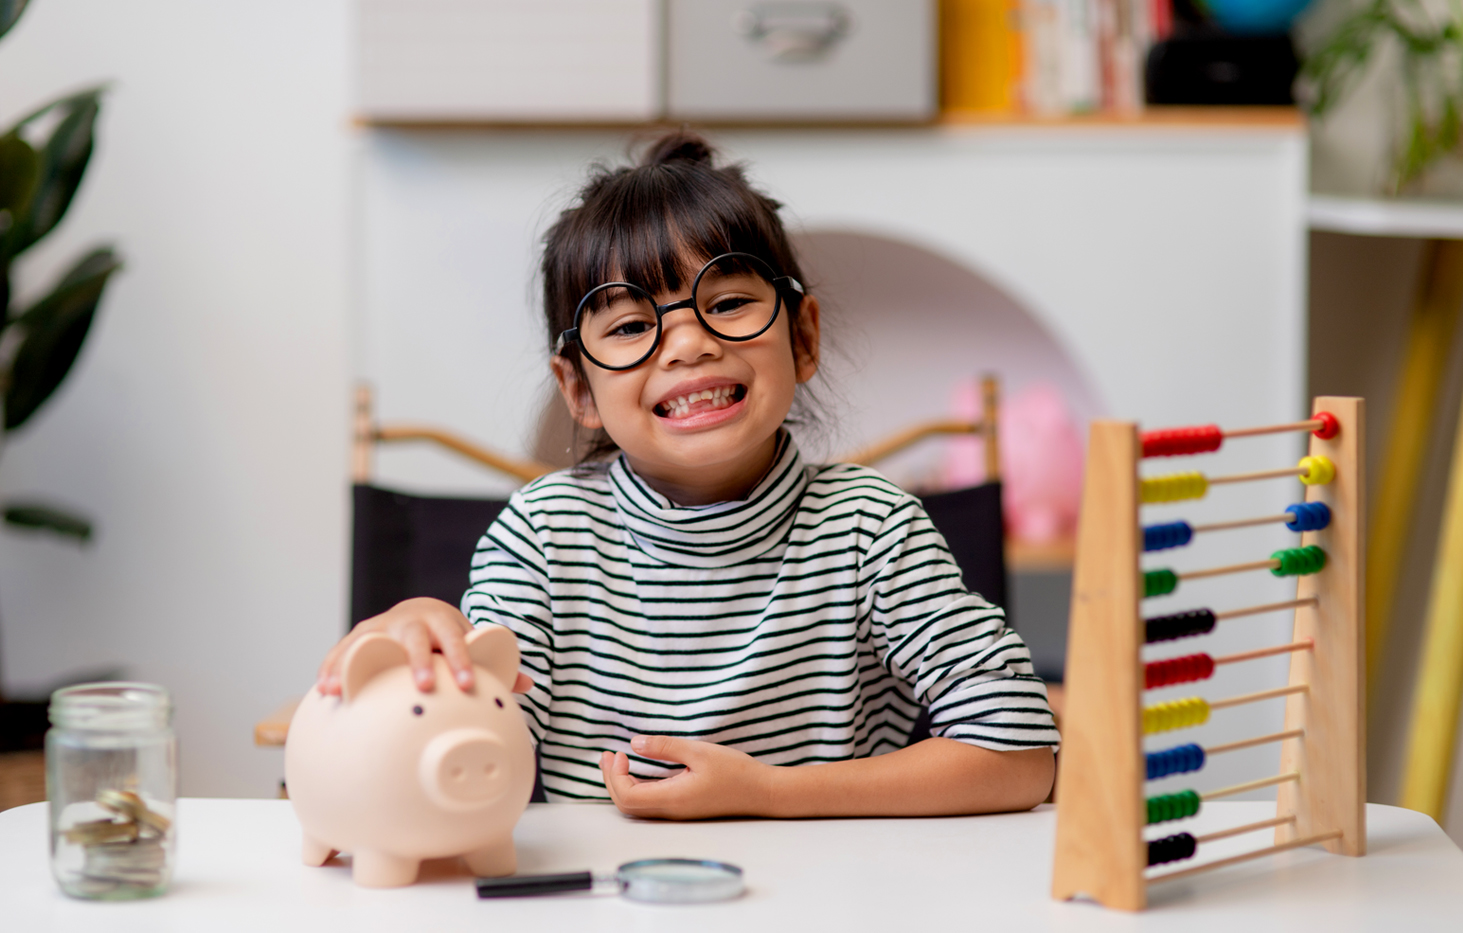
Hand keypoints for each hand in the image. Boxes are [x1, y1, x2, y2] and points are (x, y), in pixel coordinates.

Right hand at [315, 597, 533, 696]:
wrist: (418, 614)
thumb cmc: (447, 639)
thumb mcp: (467, 645)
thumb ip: (494, 665)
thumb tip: (528, 683)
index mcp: (441, 620)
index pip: (454, 638)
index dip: (461, 660)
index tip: (468, 684)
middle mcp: (409, 620)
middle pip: (414, 638)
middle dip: (418, 661)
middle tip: (423, 687)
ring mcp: (380, 627)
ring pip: (369, 642)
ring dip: (357, 665)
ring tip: (344, 690)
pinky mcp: (358, 638)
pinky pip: (342, 651)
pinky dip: (332, 667)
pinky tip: (325, 690)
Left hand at [598, 735, 773, 819]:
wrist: (763, 792)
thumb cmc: (736, 772)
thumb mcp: (699, 751)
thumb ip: (665, 746)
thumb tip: (635, 743)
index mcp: (673, 799)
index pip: (627, 797)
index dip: (614, 776)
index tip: (619, 753)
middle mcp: (672, 811)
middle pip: (627, 805)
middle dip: (611, 780)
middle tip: (608, 756)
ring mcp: (677, 812)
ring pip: (637, 806)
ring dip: (622, 784)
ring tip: (618, 761)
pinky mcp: (683, 808)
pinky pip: (650, 803)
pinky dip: (637, 787)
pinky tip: (638, 771)